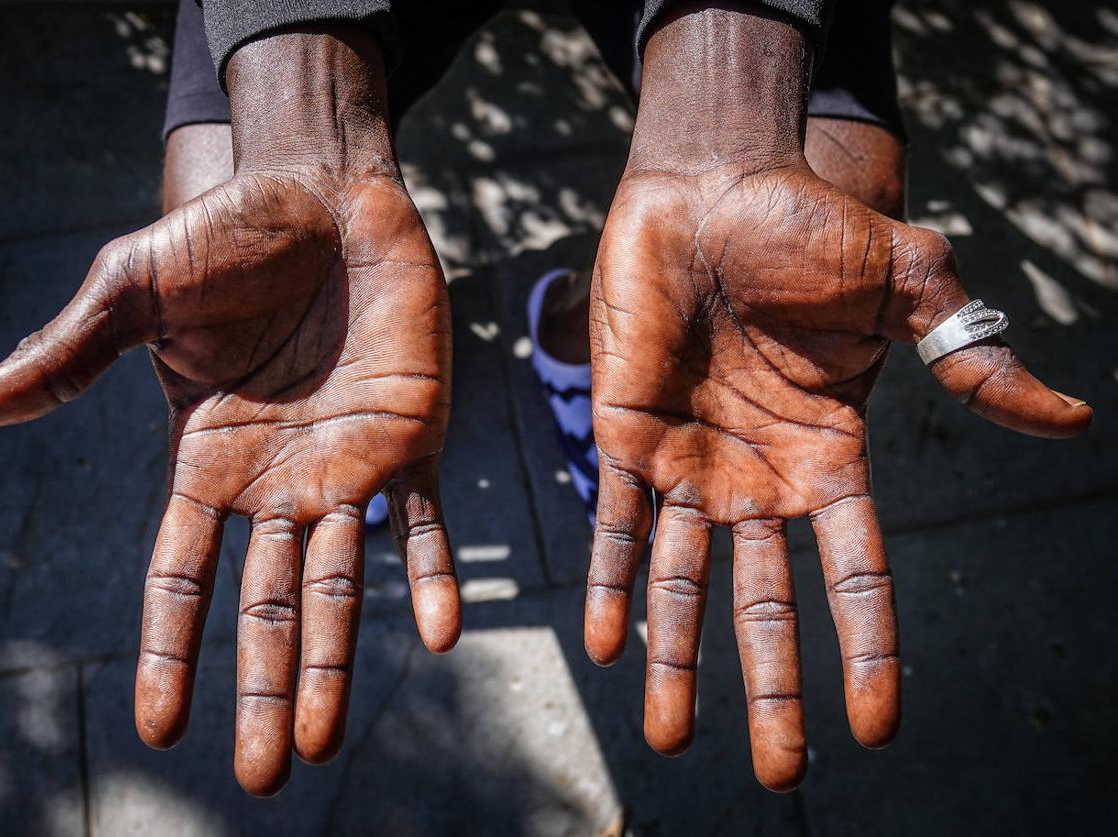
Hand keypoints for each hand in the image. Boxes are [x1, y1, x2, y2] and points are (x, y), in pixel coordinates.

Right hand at [0, 27, 459, 795]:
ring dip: (335, 660)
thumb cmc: (225, 235)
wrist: (323, 192)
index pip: (182, 576)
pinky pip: (428, 522)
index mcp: (208, 463)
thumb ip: (65, 357)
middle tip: (261, 774)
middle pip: (265, 604)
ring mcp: (348, 467)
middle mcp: (277, 483)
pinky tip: (446, 634)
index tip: (162, 730)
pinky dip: (437, 576)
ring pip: (342, 582)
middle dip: (261, 684)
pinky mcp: (412, 439)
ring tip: (322, 742)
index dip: (172, 650)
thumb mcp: (132, 294)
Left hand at [584, 4, 1090, 790]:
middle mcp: (758, 477)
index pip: (856, 571)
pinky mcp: (625, 436)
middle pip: (767, 604)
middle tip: (776, 776)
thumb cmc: (807, 226)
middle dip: (770, 686)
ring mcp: (689, 465)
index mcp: (829, 455)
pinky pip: (617, 528)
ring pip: (684, 583)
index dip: (868, 646)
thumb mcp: (906, 287)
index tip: (877, 724)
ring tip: (670, 737)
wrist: (709, 185)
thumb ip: (970, 356)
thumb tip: (1069, 417)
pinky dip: (612, 585)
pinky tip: (609, 647)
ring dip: (677, 661)